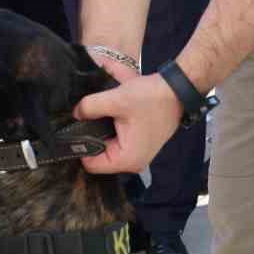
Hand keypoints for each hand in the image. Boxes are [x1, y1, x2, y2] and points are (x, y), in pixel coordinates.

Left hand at [72, 58, 181, 174]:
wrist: (178, 90)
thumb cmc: (151, 98)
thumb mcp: (117, 99)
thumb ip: (90, 107)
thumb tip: (75, 113)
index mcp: (127, 159)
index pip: (90, 164)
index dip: (79, 146)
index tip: (76, 128)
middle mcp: (132, 163)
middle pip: (98, 155)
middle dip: (91, 136)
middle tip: (87, 116)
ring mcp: (137, 155)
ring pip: (106, 147)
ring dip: (101, 130)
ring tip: (99, 113)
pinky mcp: (139, 145)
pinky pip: (117, 141)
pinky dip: (112, 128)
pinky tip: (112, 114)